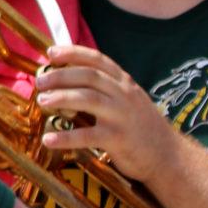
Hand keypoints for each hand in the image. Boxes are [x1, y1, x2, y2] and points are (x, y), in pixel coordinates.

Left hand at [33, 45, 182, 181]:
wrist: (168, 155)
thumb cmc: (140, 125)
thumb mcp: (127, 99)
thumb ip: (103, 87)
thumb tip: (65, 78)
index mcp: (124, 82)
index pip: (97, 59)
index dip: (73, 53)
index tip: (51, 53)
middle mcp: (124, 95)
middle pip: (89, 76)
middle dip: (61, 75)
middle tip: (40, 82)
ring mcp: (122, 117)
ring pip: (88, 99)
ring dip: (62, 97)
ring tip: (42, 101)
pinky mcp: (118, 140)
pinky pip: (88, 136)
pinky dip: (66, 137)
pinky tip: (49, 139)